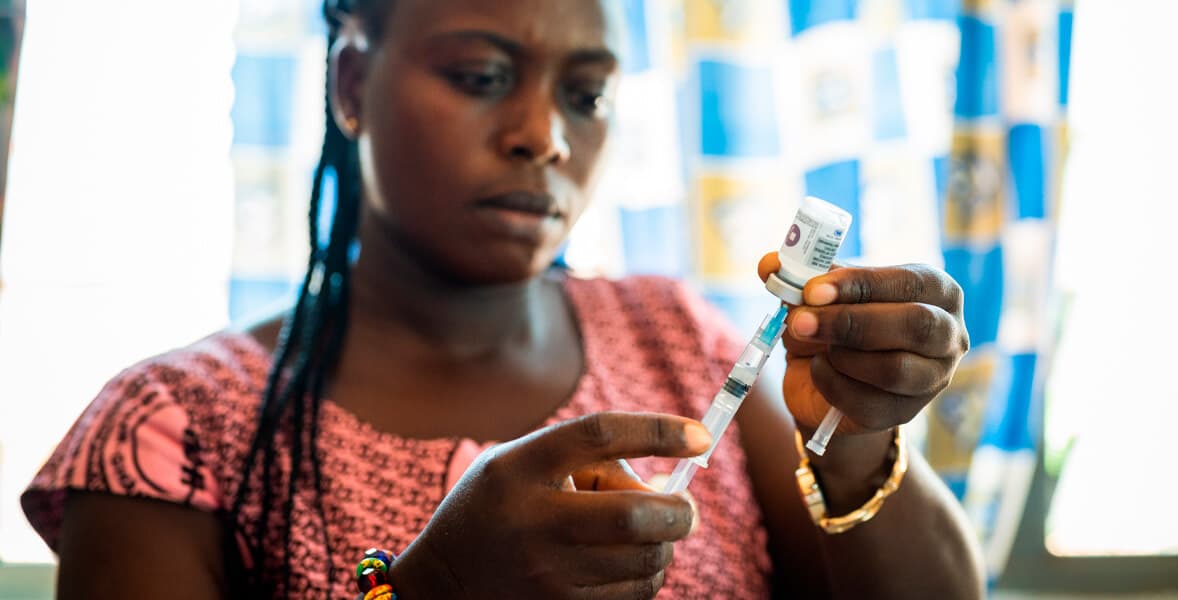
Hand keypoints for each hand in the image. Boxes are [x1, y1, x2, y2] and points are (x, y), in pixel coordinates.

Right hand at [392, 412, 711, 598]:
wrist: (444, 582)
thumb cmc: (499, 507)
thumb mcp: (523, 463)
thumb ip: (588, 461)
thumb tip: (668, 483)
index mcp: (523, 466)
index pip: (601, 434)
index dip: (658, 431)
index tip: (701, 436)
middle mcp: (534, 520)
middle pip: (636, 515)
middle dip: (679, 511)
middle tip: (684, 508)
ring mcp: (547, 572)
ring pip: (646, 559)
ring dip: (663, 545)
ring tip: (643, 537)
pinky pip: (636, 593)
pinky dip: (647, 576)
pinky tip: (625, 566)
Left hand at [758, 254, 968, 435]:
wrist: (823, 378)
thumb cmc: (830, 324)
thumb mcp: (815, 295)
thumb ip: (797, 276)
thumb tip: (769, 264)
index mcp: (934, 289)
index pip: (908, 282)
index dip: (860, 284)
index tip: (813, 289)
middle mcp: (946, 333)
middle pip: (914, 326)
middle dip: (850, 322)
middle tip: (800, 321)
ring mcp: (931, 378)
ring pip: (894, 369)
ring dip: (841, 356)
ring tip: (814, 347)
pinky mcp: (905, 414)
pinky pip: (868, 403)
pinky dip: (832, 385)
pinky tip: (817, 370)